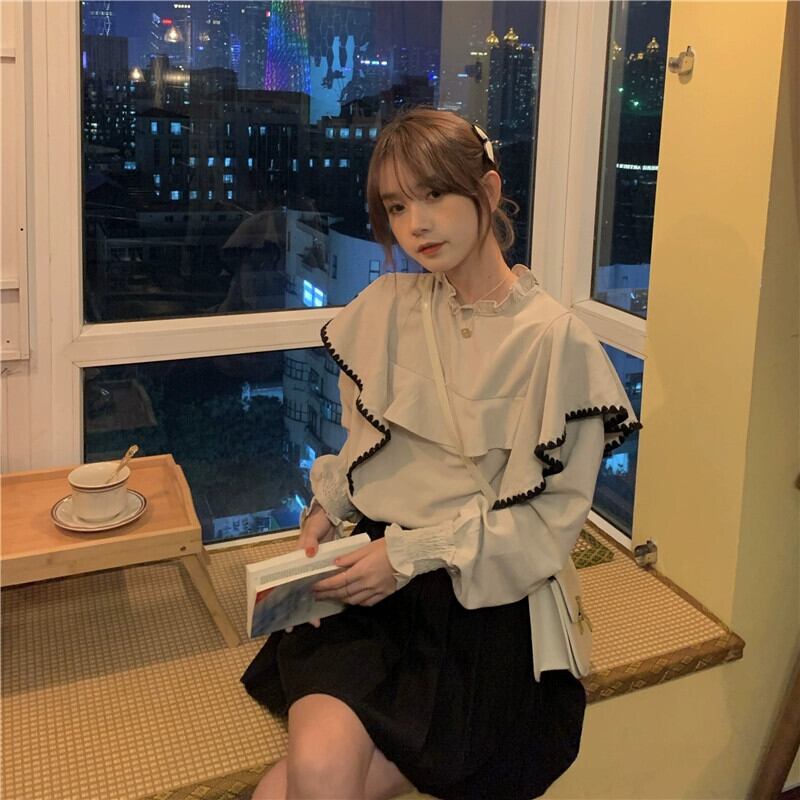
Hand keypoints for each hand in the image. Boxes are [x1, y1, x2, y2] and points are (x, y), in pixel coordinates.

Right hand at [284, 504, 335, 632]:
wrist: (329, 520)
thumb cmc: (316, 525)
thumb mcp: (312, 531)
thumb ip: (310, 541)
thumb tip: (308, 553)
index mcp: (294, 562)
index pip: (285, 583)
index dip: (281, 600)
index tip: (281, 616)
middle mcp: (302, 569)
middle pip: (296, 593)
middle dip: (295, 611)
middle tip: (293, 627)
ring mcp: (313, 572)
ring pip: (309, 593)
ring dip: (309, 608)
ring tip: (314, 622)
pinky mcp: (324, 571)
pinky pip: (322, 587)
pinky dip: (324, 597)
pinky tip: (327, 608)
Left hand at [313, 539, 396, 606]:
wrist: (410, 554)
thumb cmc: (388, 547)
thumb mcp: (366, 547)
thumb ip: (350, 557)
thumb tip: (335, 563)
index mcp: (362, 571)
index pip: (339, 581)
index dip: (325, 585)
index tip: (315, 586)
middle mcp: (368, 583)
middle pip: (344, 592)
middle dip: (328, 594)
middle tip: (317, 595)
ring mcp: (376, 590)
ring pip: (354, 600)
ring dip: (340, 599)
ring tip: (331, 597)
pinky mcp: (384, 594)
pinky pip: (367, 603)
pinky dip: (356, 602)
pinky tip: (351, 600)